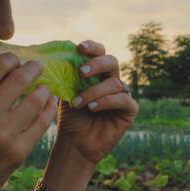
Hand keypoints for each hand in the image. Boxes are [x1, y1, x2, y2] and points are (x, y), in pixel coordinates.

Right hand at [0, 53, 57, 190]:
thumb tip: (8, 61)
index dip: (10, 58)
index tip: (15, 60)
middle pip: (19, 78)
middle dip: (33, 68)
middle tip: (37, 66)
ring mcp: (4, 135)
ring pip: (35, 99)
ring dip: (43, 89)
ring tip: (43, 87)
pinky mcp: (19, 151)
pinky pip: (42, 122)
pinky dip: (49, 107)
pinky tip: (48, 102)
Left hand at [54, 40, 138, 164]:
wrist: (75, 143)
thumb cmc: (70, 117)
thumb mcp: (65, 93)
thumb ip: (66, 75)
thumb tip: (59, 58)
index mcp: (97, 72)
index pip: (99, 52)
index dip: (92, 47)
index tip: (80, 47)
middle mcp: (111, 79)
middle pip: (111, 61)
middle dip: (97, 64)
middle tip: (82, 72)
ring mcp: (122, 94)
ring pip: (114, 83)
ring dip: (94, 91)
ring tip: (78, 103)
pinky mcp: (129, 109)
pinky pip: (123, 99)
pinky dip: (106, 102)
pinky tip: (92, 108)